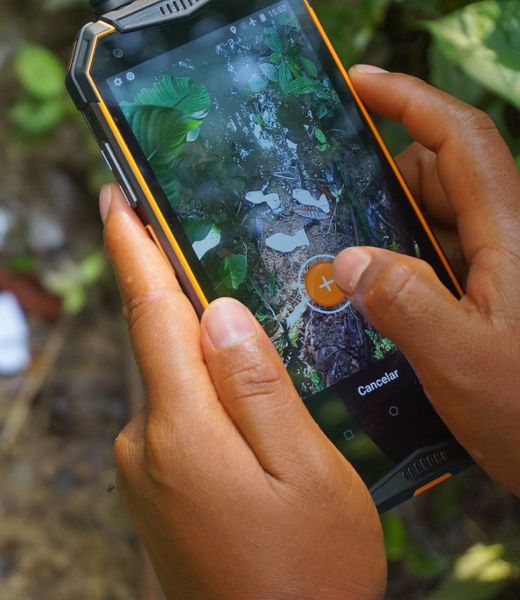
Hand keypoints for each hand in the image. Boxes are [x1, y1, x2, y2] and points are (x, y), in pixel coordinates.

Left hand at [100, 185, 385, 599]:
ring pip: (171, 381)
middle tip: (205, 256)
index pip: (151, 315)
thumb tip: (219, 313)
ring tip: (249, 347)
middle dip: (178, 296)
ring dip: (198, 350)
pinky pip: (173, 415)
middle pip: (161, 344)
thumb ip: (258, 385)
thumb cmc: (308, 572)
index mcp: (182, 431)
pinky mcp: (154, 488)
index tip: (115, 201)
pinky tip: (238, 404)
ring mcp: (144, 471)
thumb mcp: (305, 470)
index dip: (132, 251)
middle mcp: (144, 445)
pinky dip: (199, 391)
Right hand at [335, 66, 519, 495]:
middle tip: (330, 205)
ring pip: (437, 220)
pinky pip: (439, 259)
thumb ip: (405, 303)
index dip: (409, 100)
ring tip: (342, 257)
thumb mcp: (460, 359)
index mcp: (508, 235)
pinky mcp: (491, 296)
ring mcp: (499, 269)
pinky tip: (373, 296)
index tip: (358, 84)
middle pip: (441, 176)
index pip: (459, 139)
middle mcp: (505, 239)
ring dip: (390, 228)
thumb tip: (351, 257)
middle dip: (385, 180)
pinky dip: (403, 264)